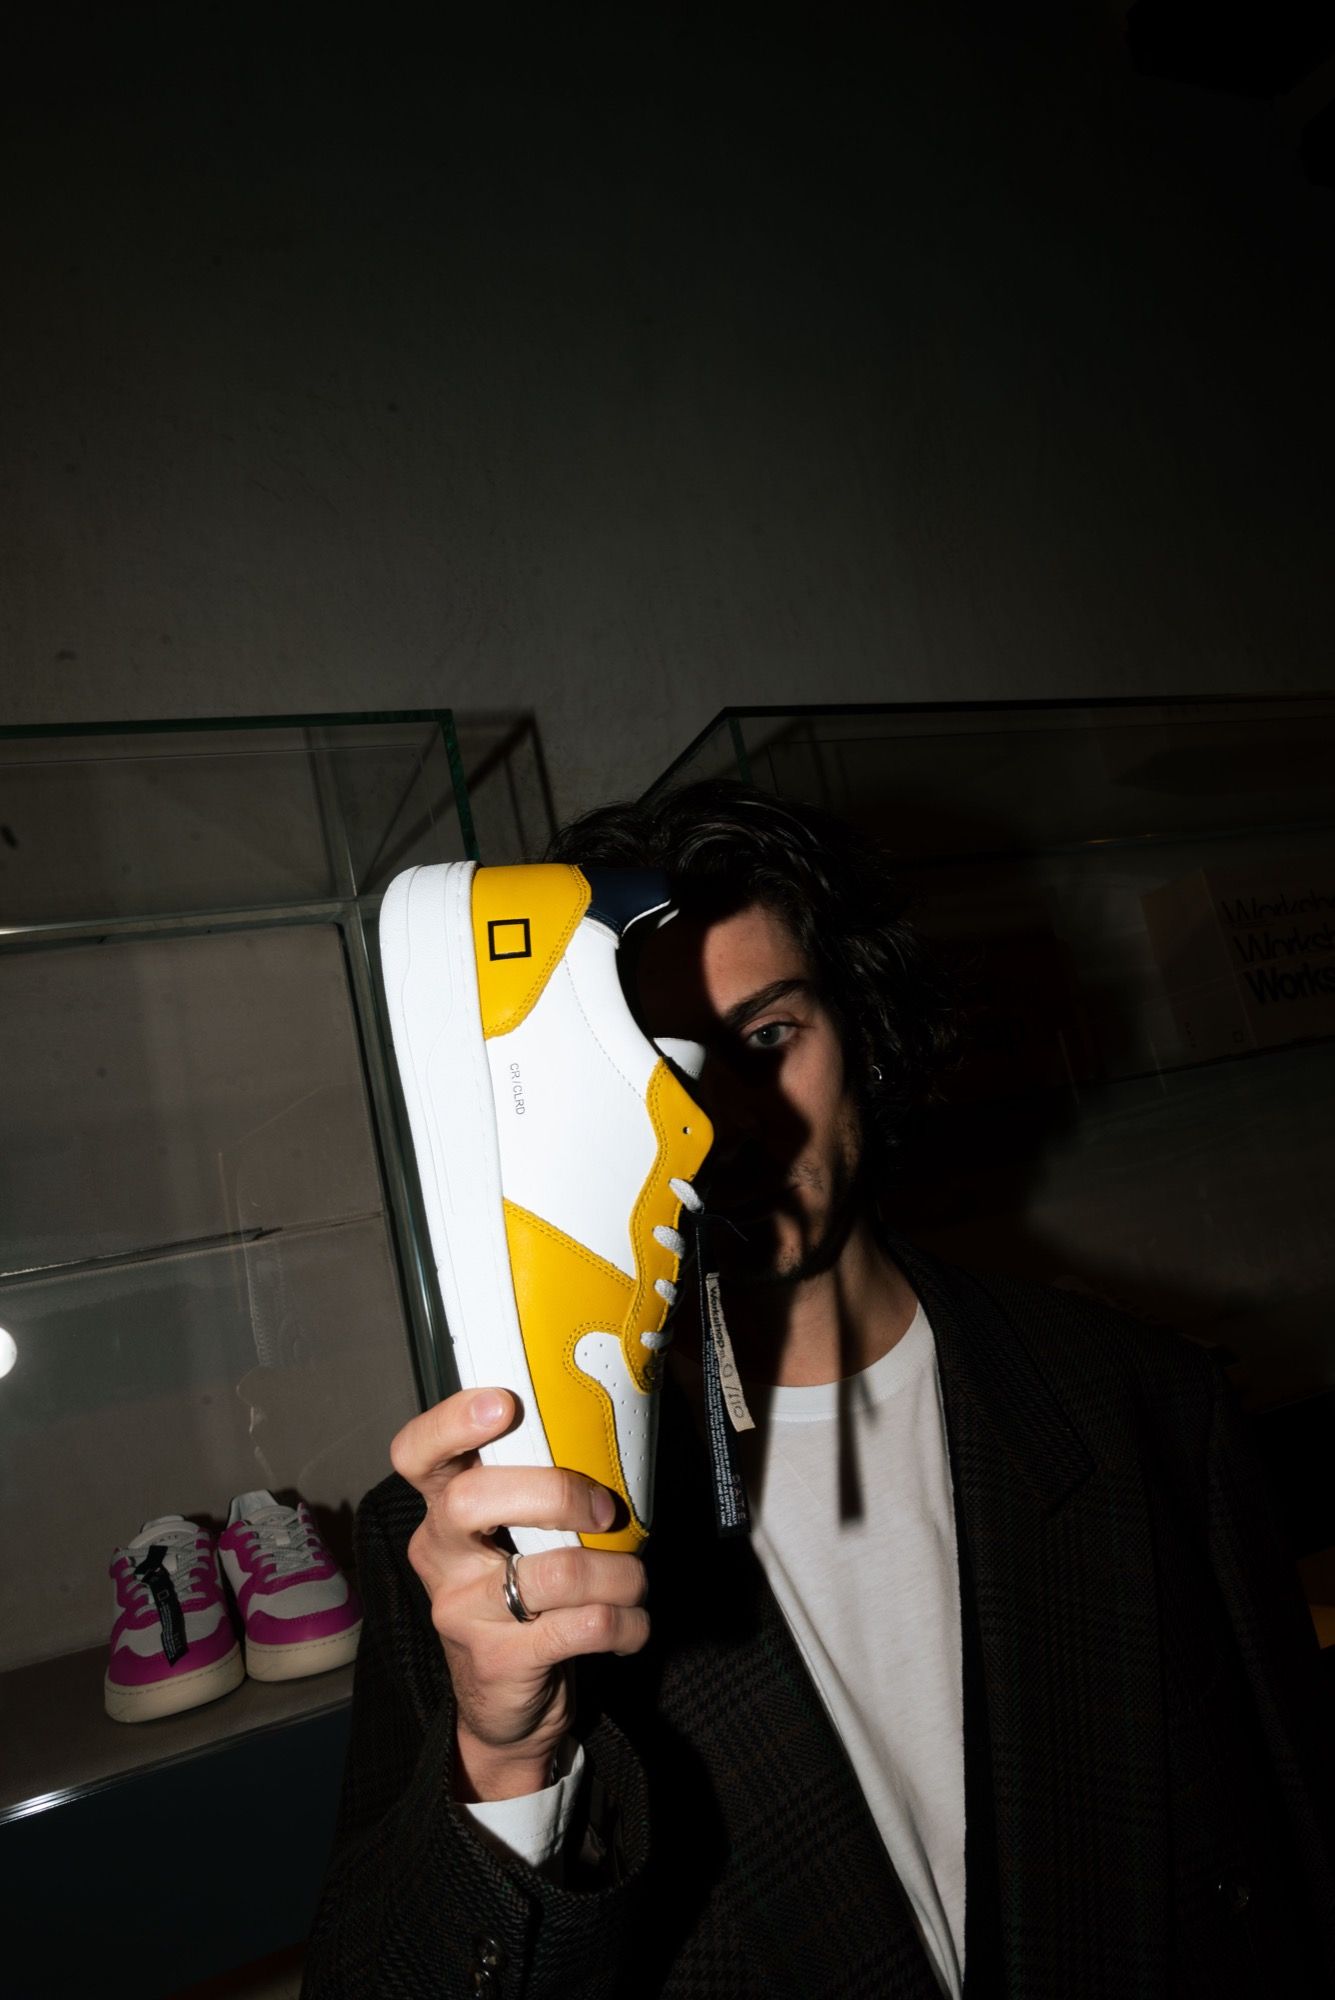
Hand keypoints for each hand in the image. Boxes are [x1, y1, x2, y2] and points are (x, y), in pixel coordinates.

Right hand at [390, 1388, 649, 1800]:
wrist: (503, 1709)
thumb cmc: (520, 1600)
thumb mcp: (509, 1542)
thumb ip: (533, 1493)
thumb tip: (609, 1436)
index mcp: (441, 1512)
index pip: (416, 1454)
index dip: (450, 1423)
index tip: (503, 1403)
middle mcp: (439, 1556)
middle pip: (472, 1500)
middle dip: (556, 1492)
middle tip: (605, 1511)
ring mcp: (463, 1612)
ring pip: (554, 1571)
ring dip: (617, 1574)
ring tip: (635, 1582)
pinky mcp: (500, 1661)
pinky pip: (584, 1626)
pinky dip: (627, 1622)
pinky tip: (633, 1626)